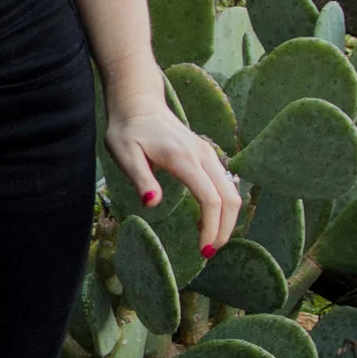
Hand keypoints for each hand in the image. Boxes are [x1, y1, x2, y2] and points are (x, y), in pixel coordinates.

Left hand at [104, 102, 241, 258]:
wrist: (140, 104)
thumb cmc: (128, 131)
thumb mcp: (124, 154)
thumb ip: (140, 178)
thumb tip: (152, 203)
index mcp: (184, 158)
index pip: (210, 199)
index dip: (211, 228)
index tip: (203, 251)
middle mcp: (203, 156)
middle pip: (229, 198)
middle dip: (224, 229)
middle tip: (209, 253)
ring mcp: (208, 154)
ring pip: (231, 191)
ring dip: (227, 219)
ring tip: (210, 241)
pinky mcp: (207, 156)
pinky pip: (225, 184)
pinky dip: (224, 206)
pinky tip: (209, 221)